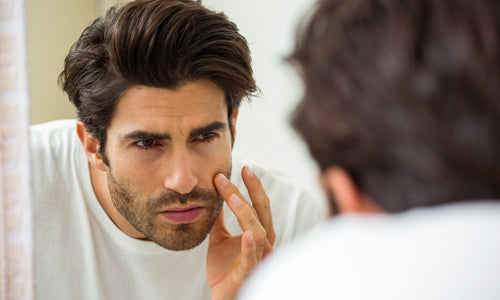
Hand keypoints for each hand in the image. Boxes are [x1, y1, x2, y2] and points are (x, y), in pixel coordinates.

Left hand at [207, 166, 275, 299]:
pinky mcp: (248, 272)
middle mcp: (263, 243)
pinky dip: (250, 246)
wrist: (222, 296)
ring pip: (258, 231)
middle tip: (243, 170)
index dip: (251, 186)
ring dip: (246, 213)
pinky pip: (251, 258)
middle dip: (254, 190)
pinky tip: (247, 233)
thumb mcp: (219, 239)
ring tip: (232, 197)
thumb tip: (214, 197)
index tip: (241, 168)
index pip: (257, 205)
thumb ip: (219, 220)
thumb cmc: (225, 269)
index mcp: (258, 233)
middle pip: (262, 212)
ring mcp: (258, 257)